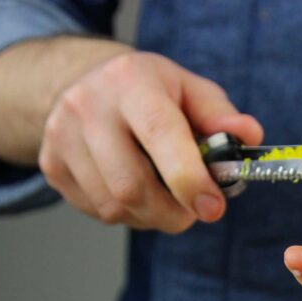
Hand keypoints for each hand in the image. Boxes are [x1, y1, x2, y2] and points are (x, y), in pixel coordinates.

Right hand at [38, 51, 262, 232]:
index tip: (212, 208)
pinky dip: (129, 215)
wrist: (87, 84)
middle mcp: (88, 106)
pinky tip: (139, 194)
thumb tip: (248, 136)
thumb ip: (222, 117)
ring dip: (153, 217)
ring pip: (114, 206)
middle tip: (196, 211)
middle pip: (131, 185)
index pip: (159, 134)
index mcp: (131, 82)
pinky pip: (98, 212)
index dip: (188, 178)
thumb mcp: (190, 90)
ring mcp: (62, 137)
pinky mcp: (53, 166)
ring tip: (168, 199)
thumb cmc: (151, 92)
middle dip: (173, 213)